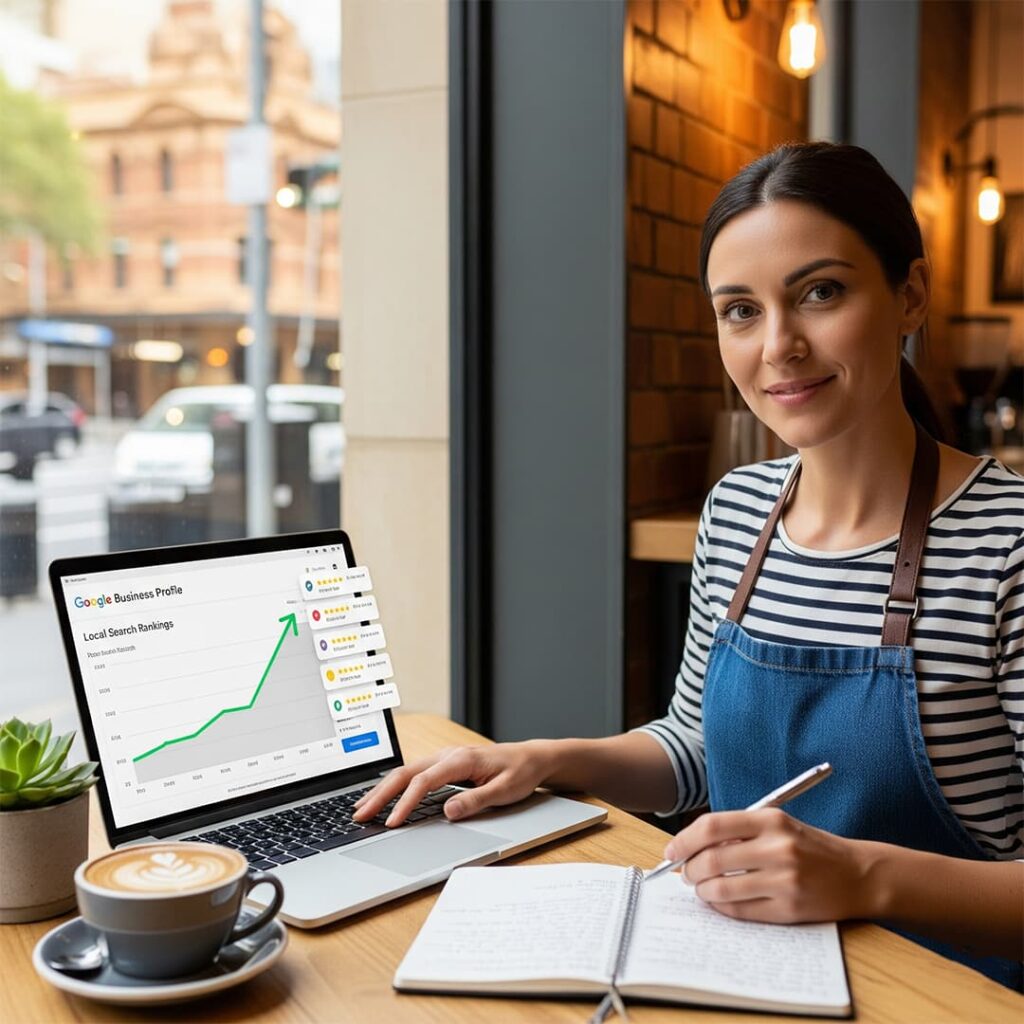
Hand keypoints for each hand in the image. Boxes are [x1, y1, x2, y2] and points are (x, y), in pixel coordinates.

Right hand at [352, 740, 554, 826]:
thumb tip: (448, 812)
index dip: (405, 803)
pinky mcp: (443, 764)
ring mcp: (443, 758)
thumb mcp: (505, 791)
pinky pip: (413, 773)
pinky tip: (383, 797)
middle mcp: (447, 755)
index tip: (391, 822)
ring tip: (361, 808)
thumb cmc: (520, 773)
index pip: (423, 782)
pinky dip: (394, 786)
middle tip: (360, 815)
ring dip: (382, 790)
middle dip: (380, 794)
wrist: (531, 758)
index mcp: (460, 760)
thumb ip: (476, 801)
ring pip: (405, 772)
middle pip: (405, 773)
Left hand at [663, 808, 873, 923]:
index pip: (712, 826)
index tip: (671, 852)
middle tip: (684, 874)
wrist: (858, 874)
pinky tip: (719, 901)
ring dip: (702, 891)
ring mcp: (785, 880)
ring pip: (722, 888)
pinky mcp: (790, 908)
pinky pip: (740, 910)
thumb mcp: (777, 826)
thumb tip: (692, 847)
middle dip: (689, 869)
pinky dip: (721, 907)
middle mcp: (778, 847)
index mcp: (771, 820)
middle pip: (712, 859)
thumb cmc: (810, 847)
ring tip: (700, 889)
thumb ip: (739, 831)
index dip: (684, 840)